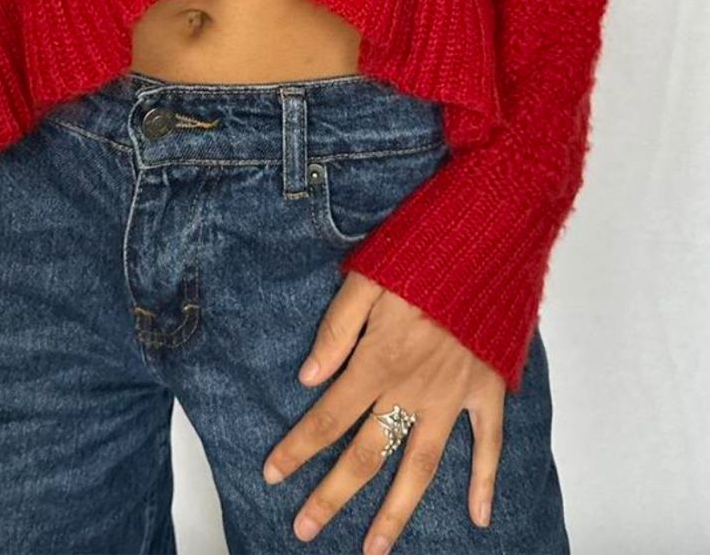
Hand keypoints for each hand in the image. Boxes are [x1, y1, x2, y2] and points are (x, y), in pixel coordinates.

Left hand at [261, 272, 505, 552]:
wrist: (487, 239)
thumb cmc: (421, 252)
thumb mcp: (365, 278)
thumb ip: (336, 330)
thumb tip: (306, 378)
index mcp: (377, 361)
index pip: (328, 418)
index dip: (298, 448)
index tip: (272, 475)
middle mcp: (412, 390)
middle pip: (367, 454)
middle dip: (333, 495)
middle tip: (304, 528)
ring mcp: (453, 396)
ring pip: (420, 467)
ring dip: (396, 511)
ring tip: (375, 548)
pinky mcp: (487, 389)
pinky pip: (489, 445)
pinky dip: (485, 481)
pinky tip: (479, 517)